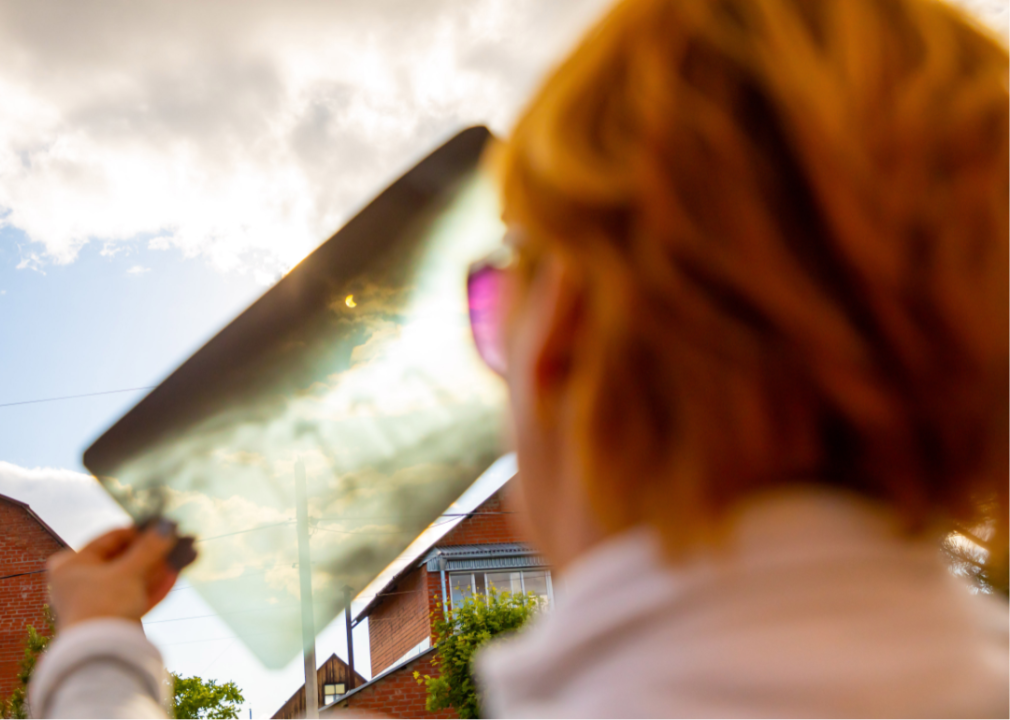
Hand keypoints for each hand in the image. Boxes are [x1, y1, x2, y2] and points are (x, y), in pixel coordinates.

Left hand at [47, 520, 180, 629]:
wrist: (100, 654)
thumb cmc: (104, 606)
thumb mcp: (130, 571)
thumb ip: (150, 547)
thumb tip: (167, 526)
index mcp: (71, 564)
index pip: (112, 538)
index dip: (141, 531)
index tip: (164, 527)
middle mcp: (79, 580)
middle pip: (124, 558)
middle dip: (153, 552)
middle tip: (177, 542)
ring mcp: (94, 599)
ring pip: (132, 577)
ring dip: (157, 568)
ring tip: (182, 556)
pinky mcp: (109, 615)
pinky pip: (134, 594)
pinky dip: (152, 586)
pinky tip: (175, 576)